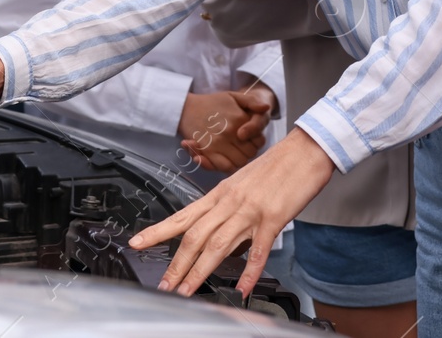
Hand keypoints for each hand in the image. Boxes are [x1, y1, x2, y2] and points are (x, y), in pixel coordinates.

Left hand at [129, 127, 333, 297]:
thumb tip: (222, 239)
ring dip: (200, 271)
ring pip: (218, 244)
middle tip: (164, 285)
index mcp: (220, 193)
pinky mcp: (273, 218)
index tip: (137, 243)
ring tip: (187, 291)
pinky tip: (242, 288)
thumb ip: (229, 211)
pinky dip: (249, 271)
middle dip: (177, 264)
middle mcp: (230, 201)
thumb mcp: (243, 185)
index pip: (182, 216)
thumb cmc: (277, 167)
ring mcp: (250, 210)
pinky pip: (258, 249)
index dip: (157, 232)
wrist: (305, 150)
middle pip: (195, 236)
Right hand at [177, 86, 275, 173]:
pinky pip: (225, 167)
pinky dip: (229, 167)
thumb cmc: (211, 102)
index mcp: (239, 119)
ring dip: (239, 161)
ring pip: (239, 162)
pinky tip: (227, 160)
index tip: (250, 140)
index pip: (259, 141)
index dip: (256, 143)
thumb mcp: (233, 96)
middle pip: (250, 153)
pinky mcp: (207, 151)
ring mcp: (218, 143)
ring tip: (234, 154)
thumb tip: (266, 108)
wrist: (186, 108)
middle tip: (242, 148)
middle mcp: (230, 132)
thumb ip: (252, 101)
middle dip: (248, 152)